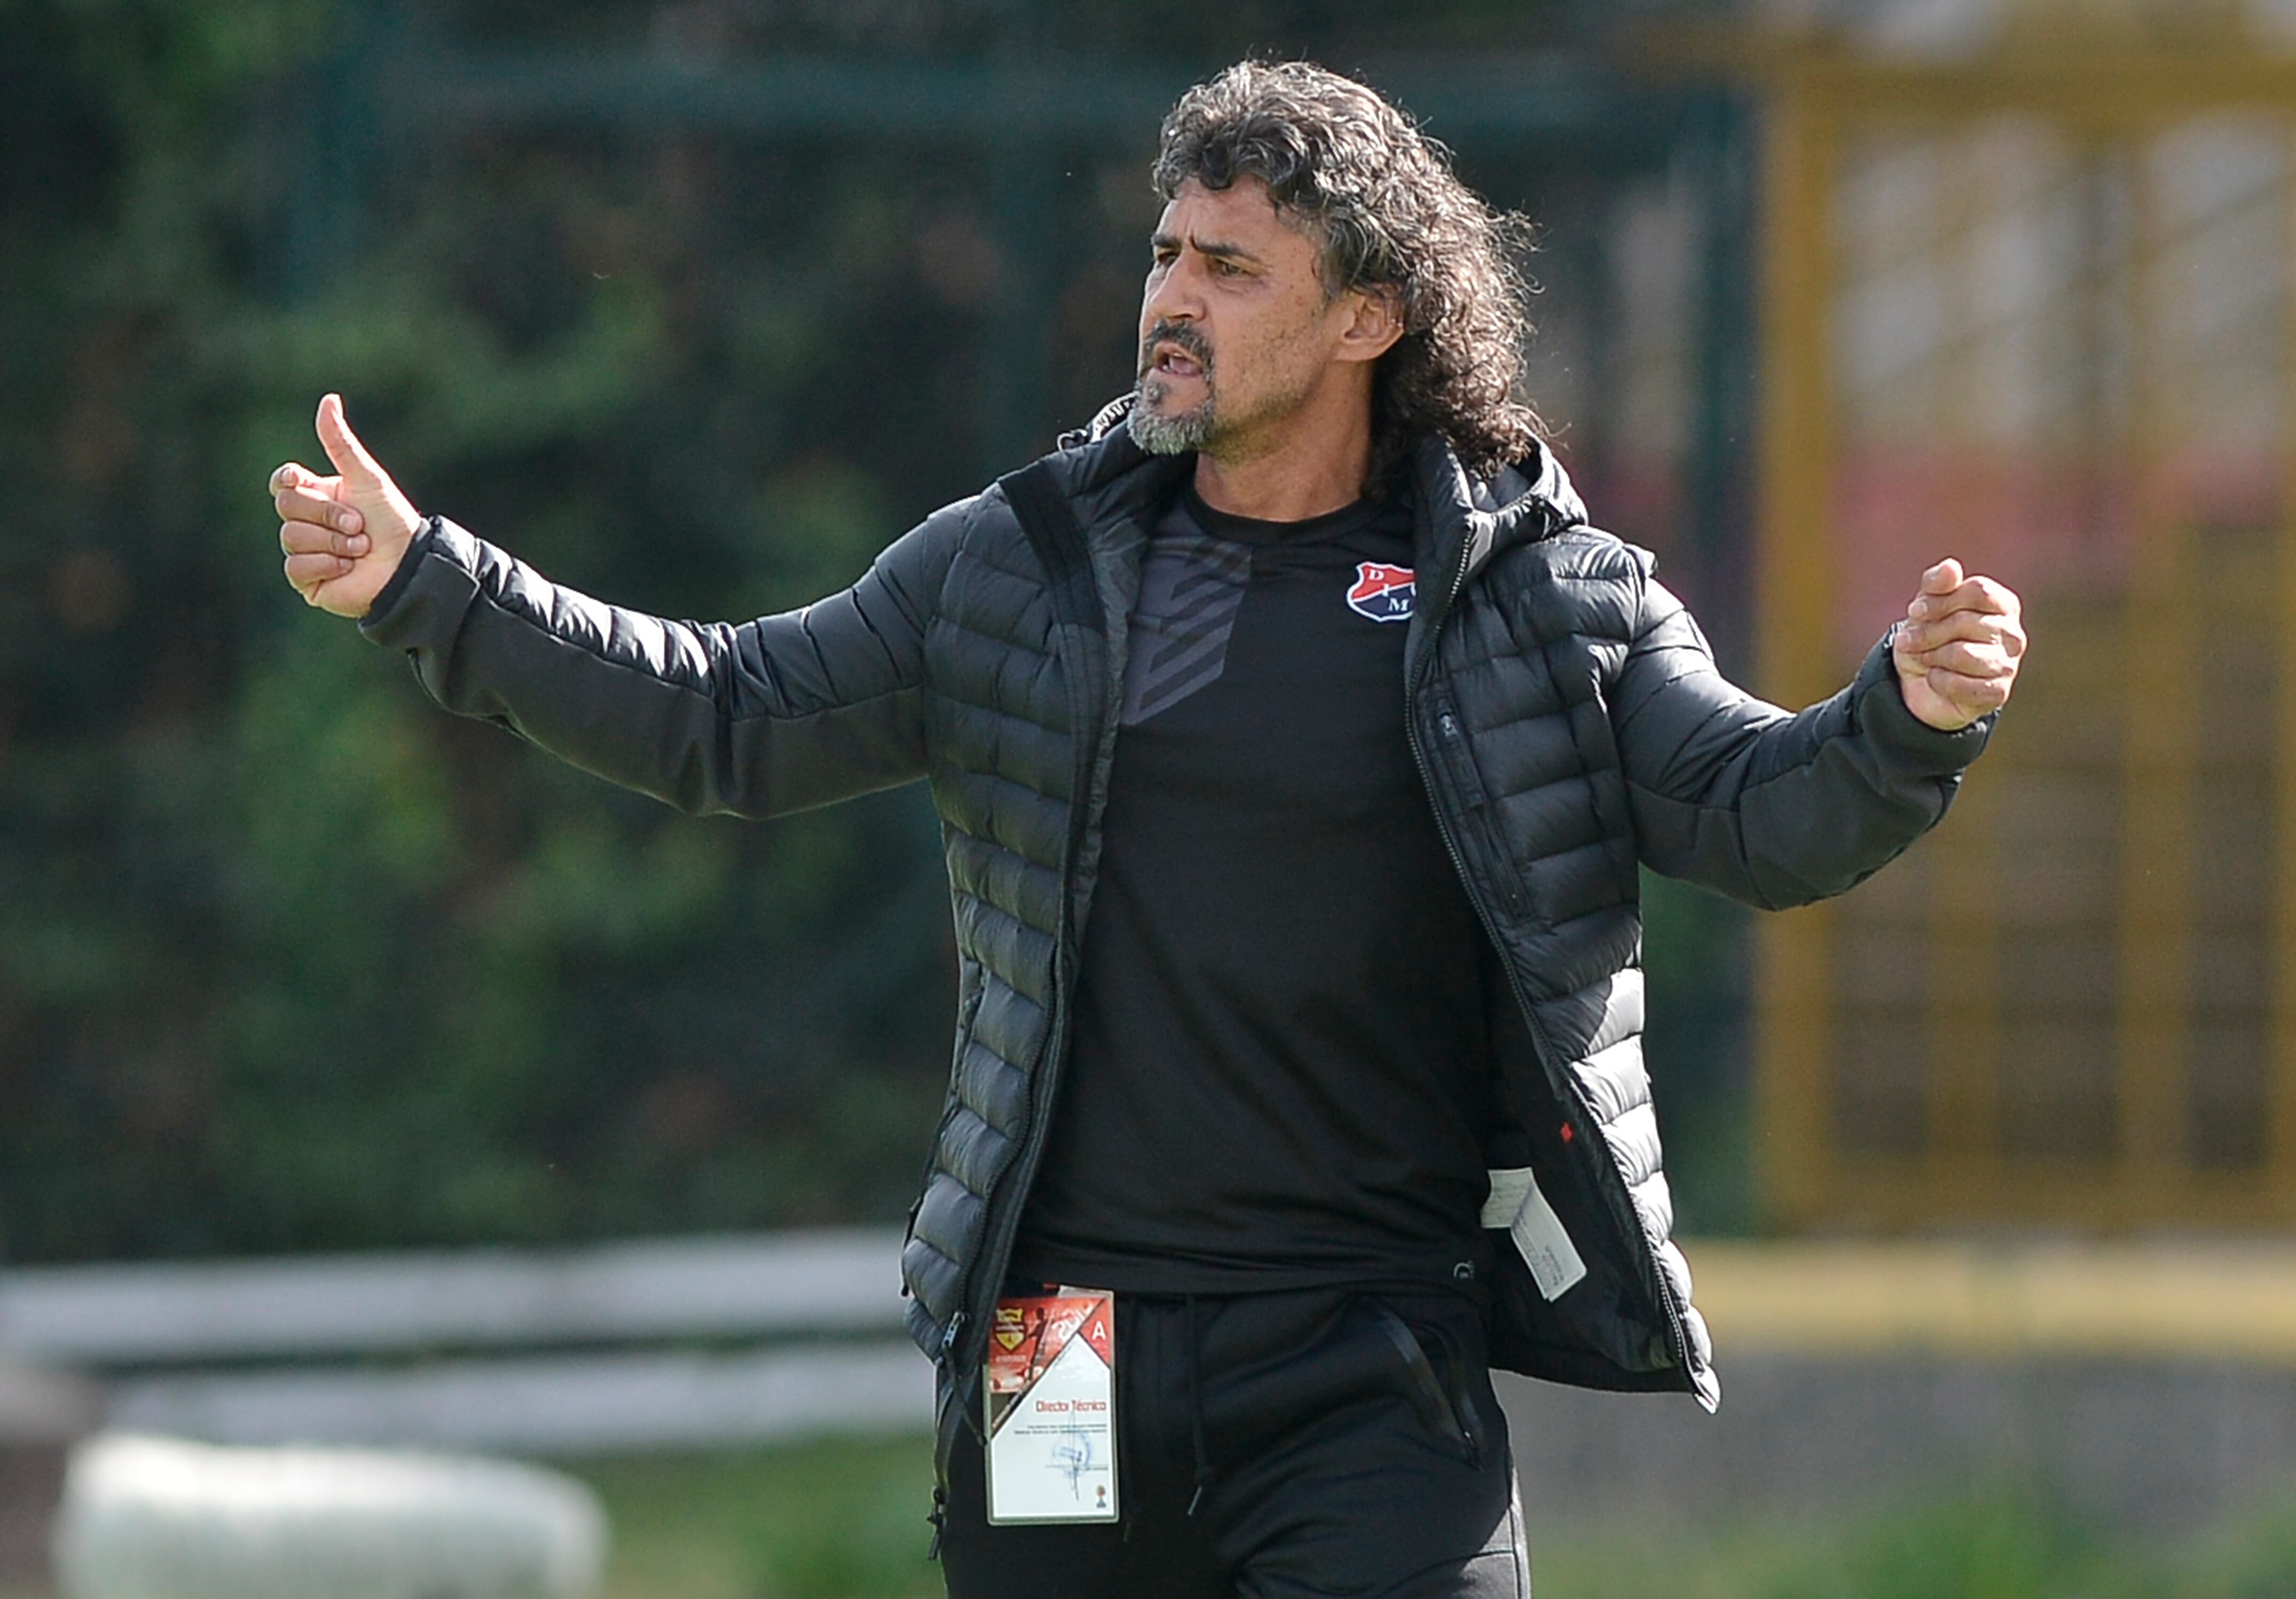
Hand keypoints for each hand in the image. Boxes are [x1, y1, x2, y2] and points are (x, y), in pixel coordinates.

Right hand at [272, 393, 423, 618]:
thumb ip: (341, 443)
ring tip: (360, 547)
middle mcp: (307, 521)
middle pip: (287, 506)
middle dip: (327, 514)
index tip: (300, 480)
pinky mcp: (306, 579)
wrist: (407, 564)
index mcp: (317, 495)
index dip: (286, 480)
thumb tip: (329, 399)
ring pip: (290, 537)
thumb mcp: (366, 477)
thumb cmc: (391, 520)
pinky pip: (295, 566)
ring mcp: (304, 550)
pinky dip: (326, 565)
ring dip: (333, 542)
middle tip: (358, 524)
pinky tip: (348, 568)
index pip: (282, 482)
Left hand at [1891, 558, 2025, 731]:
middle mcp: (2013, 634)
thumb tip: (1951, 566)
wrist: (1921, 683)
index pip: (1978, 591)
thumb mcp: (1926, 606)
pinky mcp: (1997, 693)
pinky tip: (1936, 678)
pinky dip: (1936, 681)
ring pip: (1961, 654)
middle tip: (1910, 641)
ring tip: (1924, 658)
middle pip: (1964, 622)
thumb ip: (1937, 583)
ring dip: (1930, 657)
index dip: (1939, 600)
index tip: (1915, 612)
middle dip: (1927, 632)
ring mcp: (2009, 665)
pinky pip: (1958, 684)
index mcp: (2004, 605)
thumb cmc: (1931, 637)